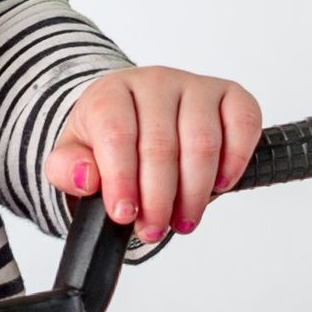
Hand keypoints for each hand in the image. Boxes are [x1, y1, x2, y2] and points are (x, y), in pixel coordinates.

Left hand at [46, 67, 261, 235]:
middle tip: (153, 228)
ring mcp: (196, 87)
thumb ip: (68, 169)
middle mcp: (155, 83)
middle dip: (158, 198)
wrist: (136, 117)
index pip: (117, 134)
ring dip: (195, 191)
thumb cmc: (108, 141)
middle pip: (161, 144)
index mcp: (112, 93)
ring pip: (202, 141)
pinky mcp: (230, 96)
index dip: (121, 179)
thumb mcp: (75, 157)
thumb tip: (87, 178)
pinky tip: (219, 186)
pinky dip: (236, 159)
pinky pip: (243, 122)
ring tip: (183, 220)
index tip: (124, 214)